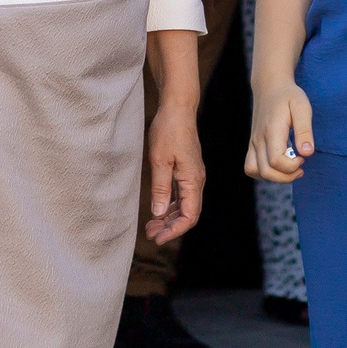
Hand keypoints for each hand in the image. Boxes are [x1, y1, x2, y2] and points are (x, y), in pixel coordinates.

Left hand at [146, 100, 206, 242]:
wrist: (178, 108)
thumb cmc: (169, 131)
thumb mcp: (160, 160)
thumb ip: (160, 188)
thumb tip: (158, 213)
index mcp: (193, 181)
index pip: (189, 216)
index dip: (174, 231)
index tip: (157, 238)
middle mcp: (196, 181)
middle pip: (188, 214)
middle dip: (170, 228)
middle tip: (150, 234)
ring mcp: (192, 176)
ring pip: (184, 205)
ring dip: (169, 218)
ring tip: (151, 226)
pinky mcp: (186, 171)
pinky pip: (181, 195)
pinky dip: (169, 205)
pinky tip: (157, 210)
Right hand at [245, 80, 315, 184]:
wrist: (269, 85)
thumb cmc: (289, 95)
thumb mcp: (302, 106)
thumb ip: (304, 130)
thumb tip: (307, 153)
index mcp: (271, 130)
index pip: (276, 160)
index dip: (292, 166)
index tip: (304, 156)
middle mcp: (258, 138)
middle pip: (266, 171)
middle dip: (286, 176)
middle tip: (300, 165)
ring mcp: (253, 142)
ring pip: (254, 171)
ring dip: (273, 177)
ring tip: (288, 167)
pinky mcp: (252, 144)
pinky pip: (251, 167)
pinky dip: (263, 173)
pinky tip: (278, 165)